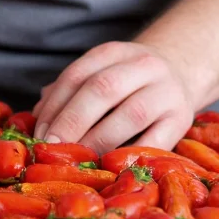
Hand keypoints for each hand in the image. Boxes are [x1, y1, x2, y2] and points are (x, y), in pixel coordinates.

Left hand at [32, 42, 194, 153]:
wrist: (180, 77)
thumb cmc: (128, 84)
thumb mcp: (100, 74)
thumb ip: (69, 92)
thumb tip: (36, 116)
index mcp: (116, 52)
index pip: (78, 74)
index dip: (55, 105)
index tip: (40, 133)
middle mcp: (144, 66)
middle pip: (103, 89)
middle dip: (73, 120)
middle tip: (53, 146)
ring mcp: (167, 92)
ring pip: (131, 114)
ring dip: (99, 140)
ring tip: (78, 159)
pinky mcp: (182, 119)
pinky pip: (155, 141)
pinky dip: (130, 155)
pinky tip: (110, 166)